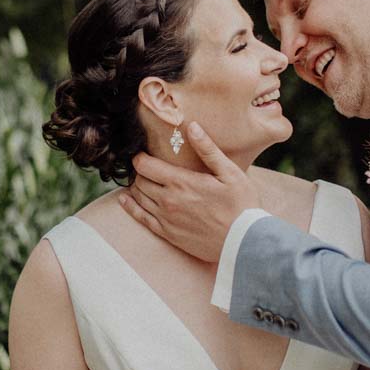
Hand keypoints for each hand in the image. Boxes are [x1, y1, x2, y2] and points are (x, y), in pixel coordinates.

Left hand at [121, 122, 258, 261]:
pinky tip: (125, 200)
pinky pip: (141, 218)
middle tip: (146, 166)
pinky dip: (130, 207)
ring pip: (138, 198)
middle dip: (140, 171)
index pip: (144, 165)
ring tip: (140, 180)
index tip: (143, 153)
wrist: (244, 243)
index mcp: (181, 182)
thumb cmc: (242, 206)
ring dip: (136, 187)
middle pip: (139, 180)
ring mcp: (166, 219)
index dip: (140, 157)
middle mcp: (168, 200)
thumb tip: (192, 127)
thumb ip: (208, 150)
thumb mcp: (230, 173)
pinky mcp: (168, 234)